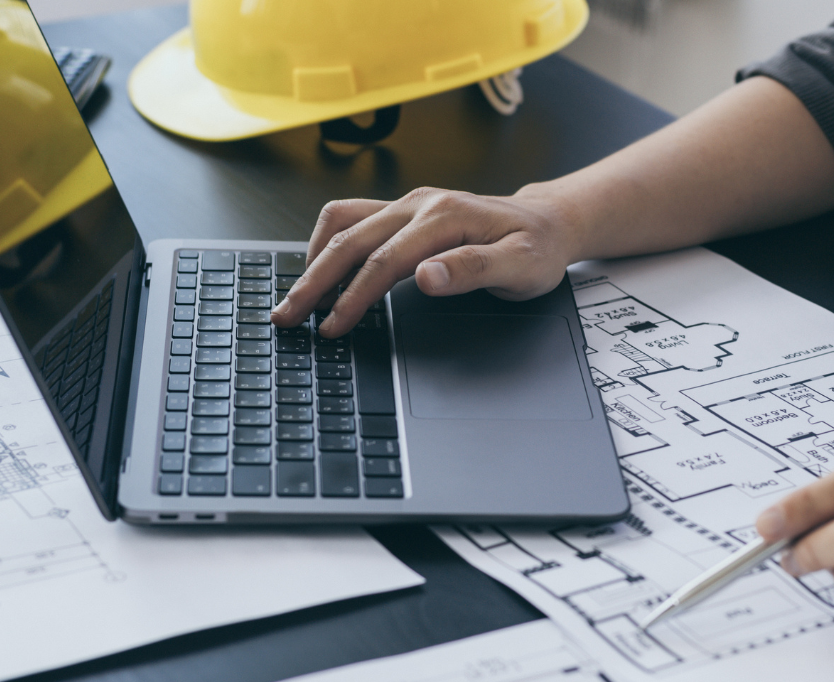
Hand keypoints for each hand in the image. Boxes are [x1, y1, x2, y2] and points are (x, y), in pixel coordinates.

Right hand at [269, 186, 584, 337]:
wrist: (546, 222)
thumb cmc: (536, 249)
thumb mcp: (521, 267)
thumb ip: (473, 269)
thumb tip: (426, 276)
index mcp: (445, 216)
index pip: (384, 261)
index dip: (354, 297)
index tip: (332, 327)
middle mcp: (419, 203)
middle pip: (351, 241)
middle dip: (314, 281)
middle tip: (287, 316)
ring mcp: (408, 203)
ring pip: (343, 223)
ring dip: (313, 259)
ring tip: (296, 296)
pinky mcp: (403, 209)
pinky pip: (352, 218)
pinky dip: (327, 243)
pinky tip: (320, 269)